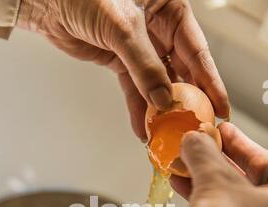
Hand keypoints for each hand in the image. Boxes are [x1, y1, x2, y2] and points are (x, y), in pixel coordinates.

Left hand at [17, 0, 228, 139]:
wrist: (48, 2)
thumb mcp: (123, 27)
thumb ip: (144, 65)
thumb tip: (163, 100)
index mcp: (170, 9)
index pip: (197, 50)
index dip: (210, 82)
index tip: (219, 107)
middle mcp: (160, 28)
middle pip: (181, 70)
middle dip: (188, 100)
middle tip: (197, 126)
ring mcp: (141, 47)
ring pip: (158, 83)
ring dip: (161, 109)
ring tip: (169, 133)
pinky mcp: (122, 61)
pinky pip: (135, 89)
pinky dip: (138, 108)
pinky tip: (143, 127)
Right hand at [176, 126, 267, 206]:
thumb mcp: (216, 182)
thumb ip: (204, 154)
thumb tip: (194, 139)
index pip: (266, 159)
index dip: (238, 141)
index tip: (217, 131)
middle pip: (250, 179)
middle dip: (218, 161)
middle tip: (197, 148)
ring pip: (234, 199)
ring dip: (206, 180)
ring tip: (182, 167)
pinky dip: (206, 203)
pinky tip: (183, 189)